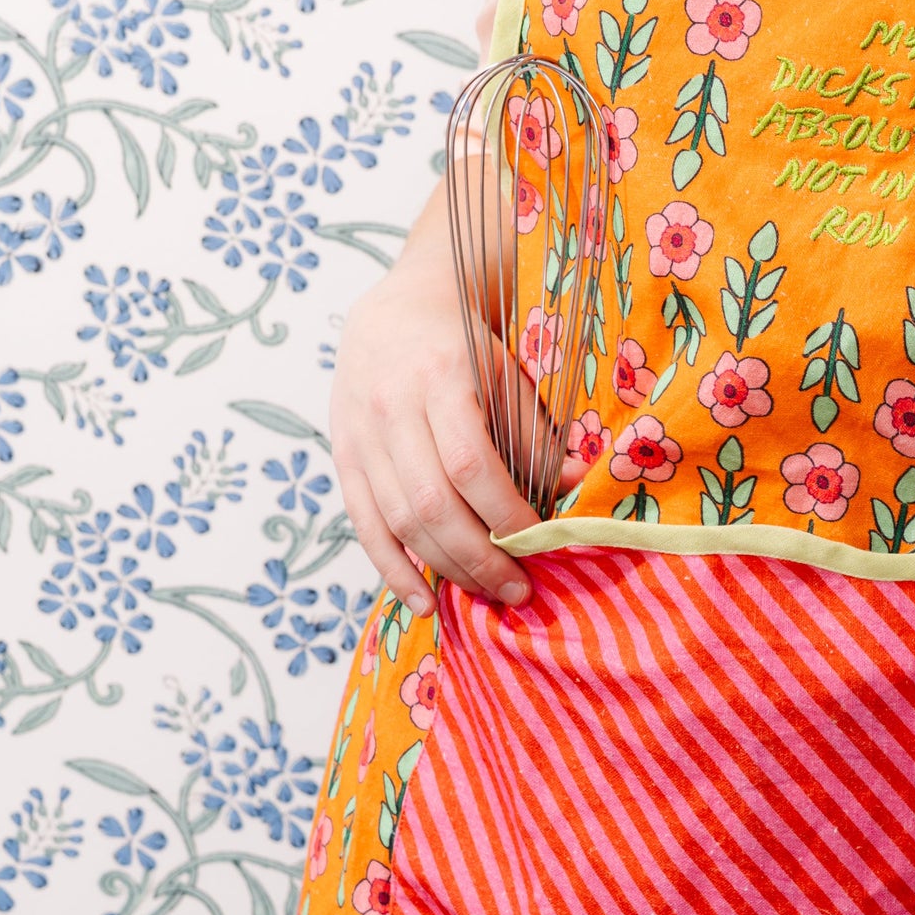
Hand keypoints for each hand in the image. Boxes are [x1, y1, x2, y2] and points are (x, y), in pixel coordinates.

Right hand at [333, 214, 549, 615]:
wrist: (395, 312)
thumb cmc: (465, 348)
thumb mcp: (508, 374)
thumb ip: (535, 433)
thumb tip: (571, 488)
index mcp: (441, 378)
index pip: (471, 464)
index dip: (506, 513)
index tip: (540, 544)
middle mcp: (391, 409)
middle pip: (432, 503)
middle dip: (479, 556)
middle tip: (518, 590)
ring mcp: (360, 437)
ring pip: (399, 520)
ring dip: (445, 568)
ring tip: (486, 594)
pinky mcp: (343, 458)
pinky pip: (365, 525)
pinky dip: (393, 570)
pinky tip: (423, 601)